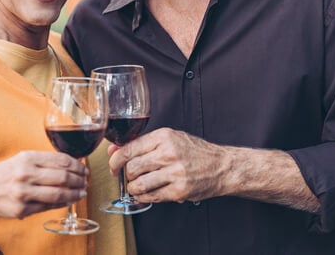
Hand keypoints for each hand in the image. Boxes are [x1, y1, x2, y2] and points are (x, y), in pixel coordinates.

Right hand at [0, 150, 88, 219]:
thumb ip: (43, 161)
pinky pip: (49, 206)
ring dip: (74, 193)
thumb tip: (71, 163)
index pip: (61, 160)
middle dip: (79, 179)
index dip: (77, 165)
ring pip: (58, 194)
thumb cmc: (4, 175)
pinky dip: (62, 203)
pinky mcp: (22, 209)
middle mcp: (25, 174)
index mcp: (27, 158)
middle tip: (86, 180)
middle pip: (63, 177)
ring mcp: (23, 193)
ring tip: (82, 192)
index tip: (84, 168)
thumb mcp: (21, 160)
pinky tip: (69, 200)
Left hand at [107, 128, 228, 203]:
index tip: (113, 166)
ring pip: (138, 184)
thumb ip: (143, 144)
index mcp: (164, 136)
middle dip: (126, 175)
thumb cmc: (195, 152)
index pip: (129, 149)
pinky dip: (144, 197)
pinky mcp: (179, 190)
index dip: (115, 160)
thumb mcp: (170, 139)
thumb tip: (113, 150)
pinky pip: (151, 197)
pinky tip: (148, 193)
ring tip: (137, 186)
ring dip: (133, 188)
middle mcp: (169, 153)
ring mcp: (174, 173)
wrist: (221, 166)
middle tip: (129, 177)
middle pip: (131, 168)